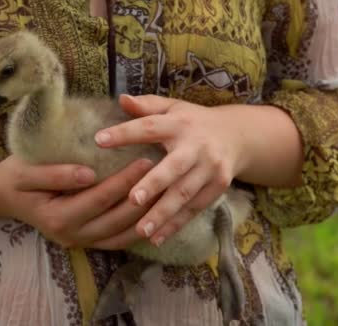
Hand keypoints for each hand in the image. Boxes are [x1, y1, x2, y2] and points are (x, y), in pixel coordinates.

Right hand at [0, 156, 154, 249]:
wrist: (4, 196)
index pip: (99, 199)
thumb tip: (88, 174)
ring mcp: (80, 242)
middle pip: (116, 219)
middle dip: (143, 197)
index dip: (124, 181)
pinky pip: (117, 240)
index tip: (146, 159)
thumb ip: (54, 174)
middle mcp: (71, 236)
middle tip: (165, 175)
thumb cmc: (15, 178)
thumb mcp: (25, 172)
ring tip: (168, 193)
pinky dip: (136, 229)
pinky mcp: (87, 241)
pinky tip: (154, 214)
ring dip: (146, 216)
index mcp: (57, 218)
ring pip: (121, 234)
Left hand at [94, 95, 244, 245]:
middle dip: (154, 184)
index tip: (99, 140)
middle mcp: (197, 147)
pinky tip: (156, 238)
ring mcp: (210, 169)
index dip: (125, 133)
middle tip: (133, 199)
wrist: (238, 136)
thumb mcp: (172, 107)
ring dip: (163, 214)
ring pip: (185, 194)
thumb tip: (121, 99)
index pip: (149, 127)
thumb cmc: (193, 121)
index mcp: (179, 123)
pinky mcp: (217, 188)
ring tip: (141, 230)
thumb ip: (146, 105)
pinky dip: (176, 225)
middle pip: (174, 168)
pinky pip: (194, 209)